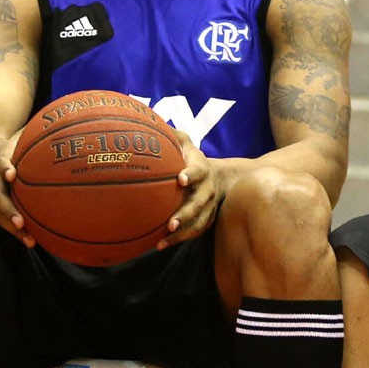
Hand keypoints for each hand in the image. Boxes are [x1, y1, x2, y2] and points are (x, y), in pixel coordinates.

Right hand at [0, 137, 33, 246]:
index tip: (12, 173)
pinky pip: (6, 219)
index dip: (4, 167)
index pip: (1, 162)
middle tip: (21, 221)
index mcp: (2, 158)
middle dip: (9, 210)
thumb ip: (40, 128)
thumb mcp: (22, 132)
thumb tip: (68, 114)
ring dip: (12, 227)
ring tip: (30, 240)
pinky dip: (19, 231)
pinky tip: (36, 241)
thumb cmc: (13, 143)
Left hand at [159, 130, 222, 248]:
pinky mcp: (206, 219)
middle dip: (186, 213)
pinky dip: (179, 239)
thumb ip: (170, 135)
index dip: (191, 174)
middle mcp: (208, 189)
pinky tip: (160, 244)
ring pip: (199, 222)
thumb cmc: (193, 157)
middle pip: (200, 204)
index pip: (199, 171)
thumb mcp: (185, 142)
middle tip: (171, 222)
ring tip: (164, 238)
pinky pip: (195, 231)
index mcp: (202, 169)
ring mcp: (209, 207)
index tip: (180, 179)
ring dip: (182, 232)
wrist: (222, 178)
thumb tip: (146, 122)